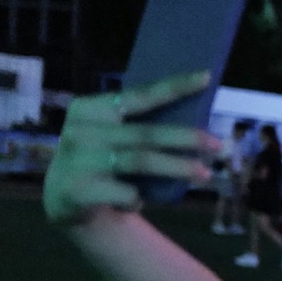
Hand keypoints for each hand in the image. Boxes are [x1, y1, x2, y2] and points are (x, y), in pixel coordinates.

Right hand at [43, 71, 218, 224]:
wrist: (63, 198)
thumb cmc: (99, 161)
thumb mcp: (111, 136)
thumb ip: (137, 126)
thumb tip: (194, 121)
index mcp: (90, 108)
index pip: (139, 95)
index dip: (174, 87)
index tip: (206, 77)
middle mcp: (82, 130)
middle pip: (146, 133)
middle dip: (186, 138)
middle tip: (218, 145)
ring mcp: (78, 160)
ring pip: (141, 161)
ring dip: (177, 167)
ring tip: (205, 174)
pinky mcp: (78, 190)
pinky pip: (125, 193)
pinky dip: (138, 199)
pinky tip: (138, 203)